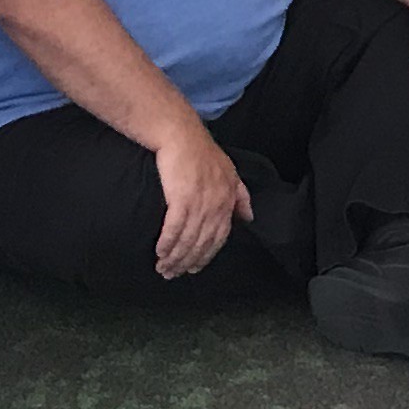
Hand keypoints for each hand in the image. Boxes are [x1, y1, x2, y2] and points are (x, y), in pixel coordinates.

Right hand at [152, 117, 254, 278]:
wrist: (180, 134)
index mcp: (228, 199)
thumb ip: (240, 196)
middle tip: (173, 273)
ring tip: (163, 267)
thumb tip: (249, 217)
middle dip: (187, 262)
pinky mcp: (181, 198)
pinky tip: (160, 252)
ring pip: (188, 239)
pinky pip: (174, 229)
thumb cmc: (201, 152)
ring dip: (175, 257)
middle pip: (202, 242)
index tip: (194, 268)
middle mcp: (217, 204)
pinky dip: (167, 243)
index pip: (220, 237)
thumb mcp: (229, 172)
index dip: (206, 255)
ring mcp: (200, 202)